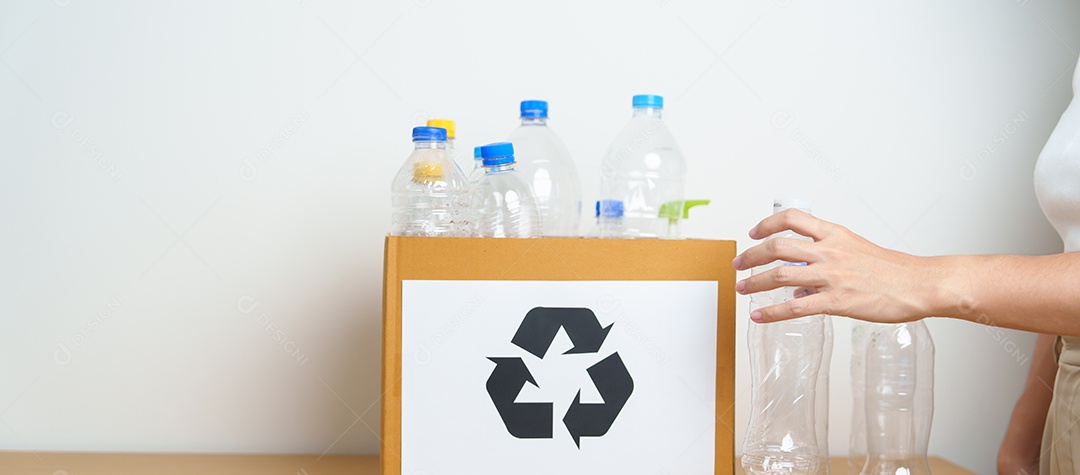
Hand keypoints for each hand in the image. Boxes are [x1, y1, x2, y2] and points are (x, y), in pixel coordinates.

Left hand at [732, 209, 936, 322]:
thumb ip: (827, 258)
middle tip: (738, 264)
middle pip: (777, 246)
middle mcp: (829, 252)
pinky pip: (795, 307)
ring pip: (781, 275)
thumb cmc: (891, 269)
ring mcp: (832, 276)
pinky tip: (759, 316)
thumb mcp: (856, 249)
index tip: (754, 233)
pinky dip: (772, 312)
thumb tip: (801, 281)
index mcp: (835, 234)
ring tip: (742, 289)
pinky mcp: (837, 301)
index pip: (792, 219)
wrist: (918, 284)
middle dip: (751, 256)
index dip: (767, 224)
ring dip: (755, 283)